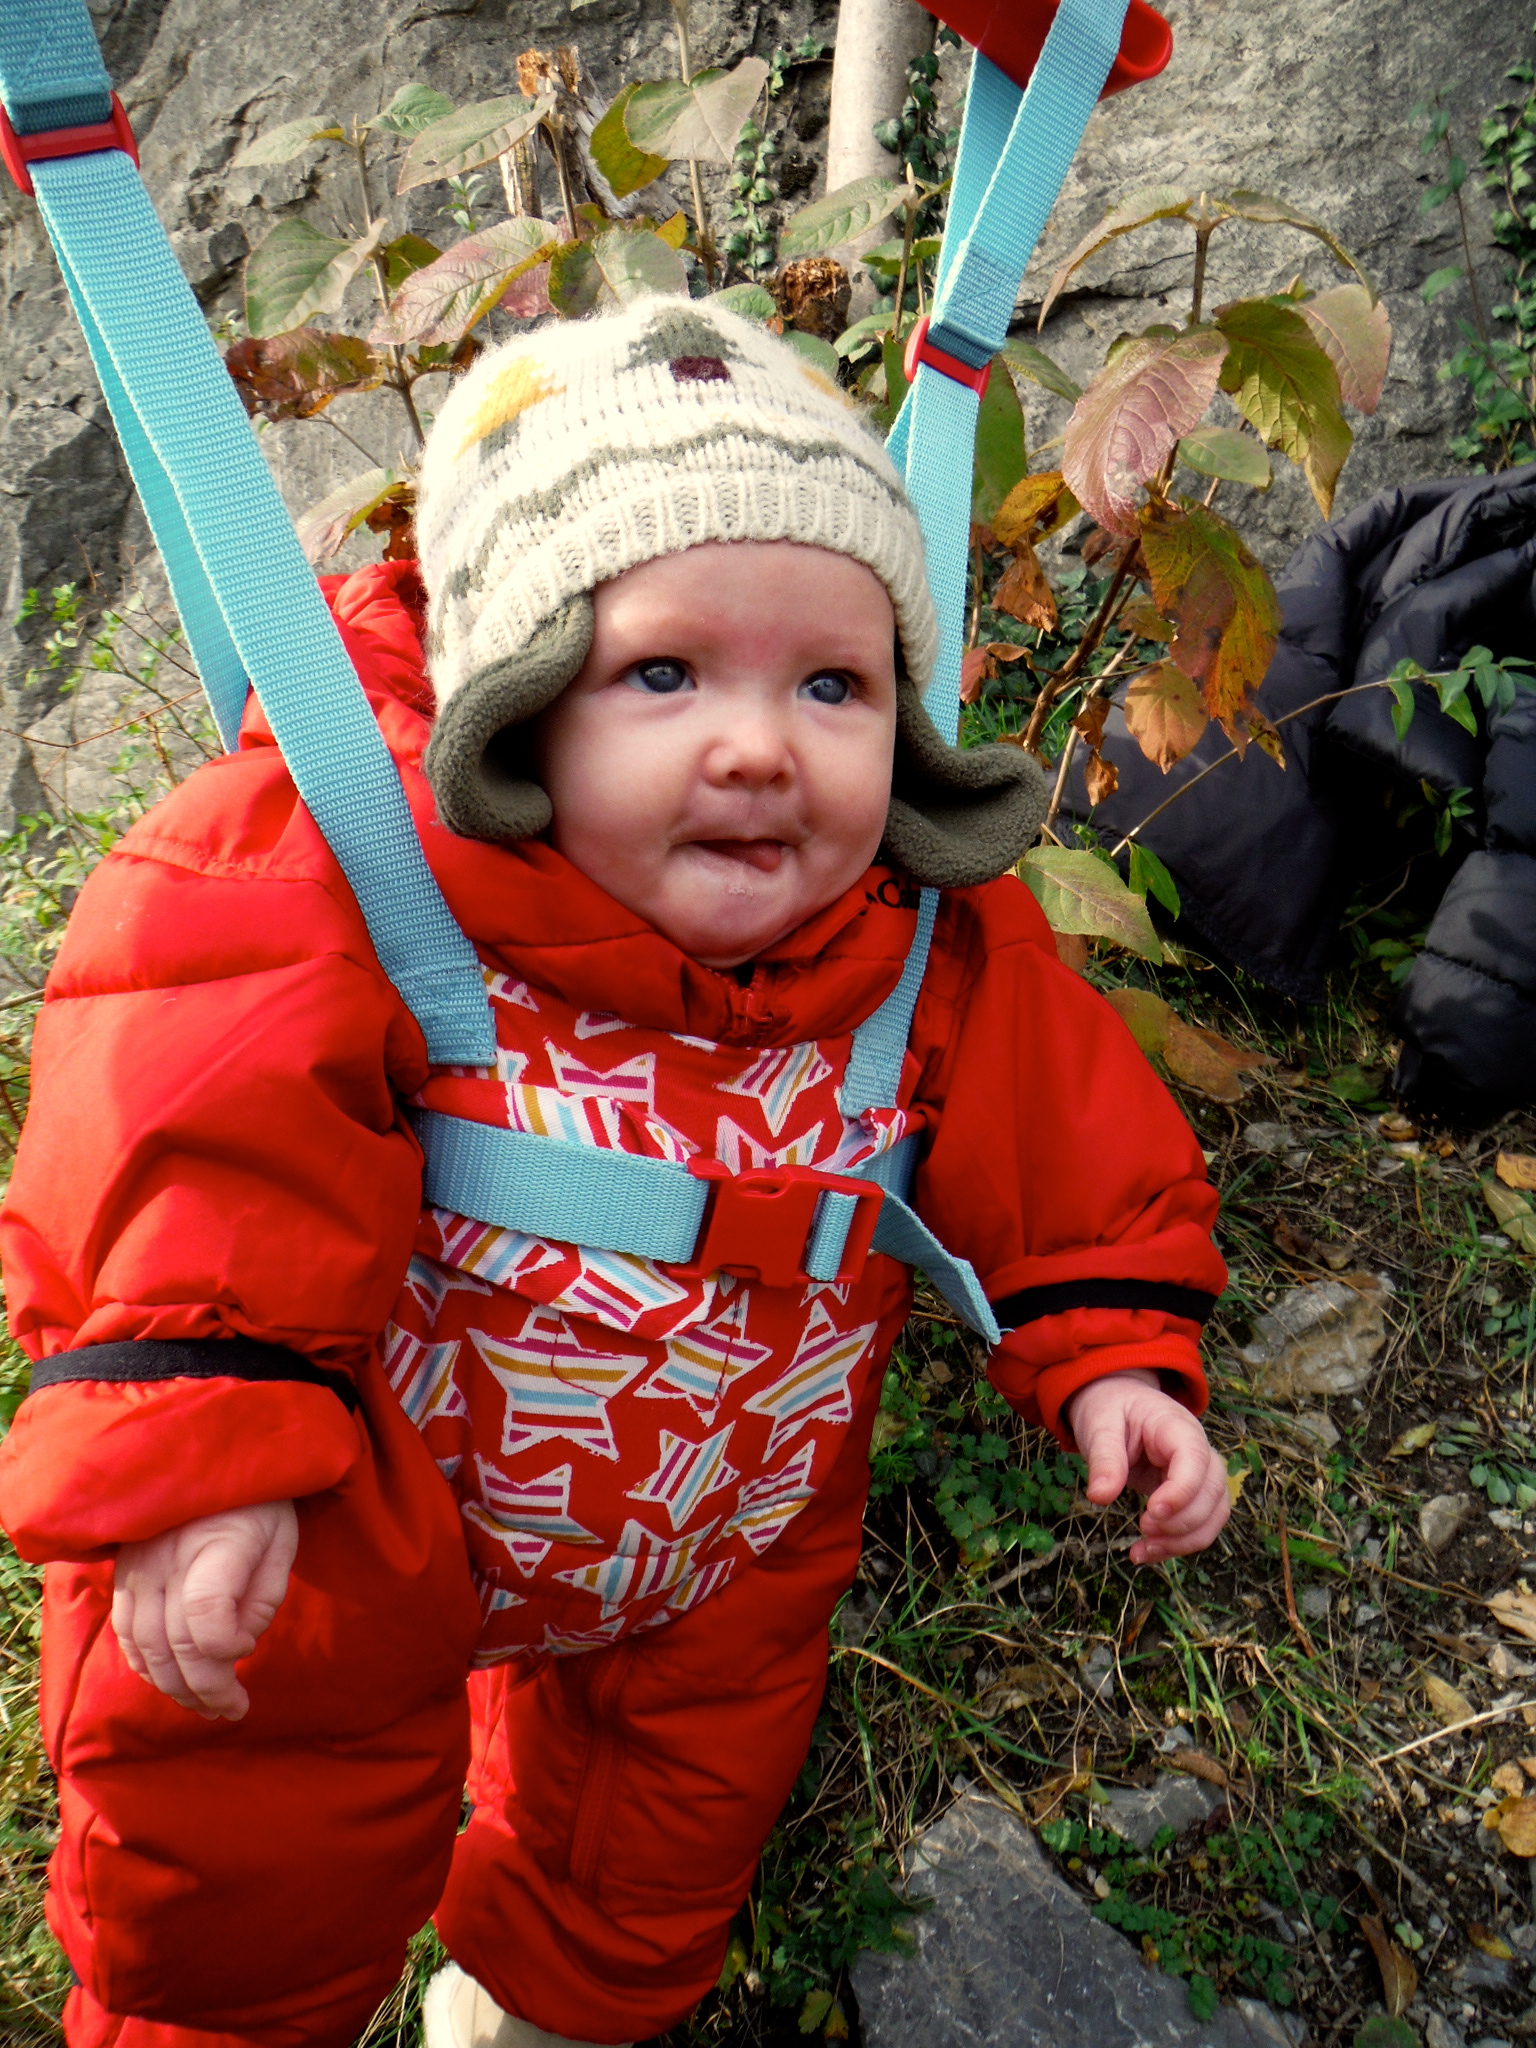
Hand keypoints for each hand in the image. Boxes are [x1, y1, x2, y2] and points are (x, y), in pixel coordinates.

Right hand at [112, 1500, 297, 1720]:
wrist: (206, 1454)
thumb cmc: (258, 1501)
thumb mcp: (281, 1541)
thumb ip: (263, 1597)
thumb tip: (237, 1648)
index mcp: (216, 1542)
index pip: (205, 1612)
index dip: (224, 1647)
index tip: (246, 1651)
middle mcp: (167, 1558)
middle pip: (174, 1643)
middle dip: (205, 1688)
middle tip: (232, 1709)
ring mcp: (138, 1567)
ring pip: (144, 1646)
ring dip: (175, 1686)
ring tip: (206, 1704)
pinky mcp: (123, 1573)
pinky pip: (125, 1631)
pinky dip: (147, 1664)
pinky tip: (172, 1678)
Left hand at [1065, 1370, 1228, 1565]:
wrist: (1117, 1401)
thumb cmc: (1109, 1408)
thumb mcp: (1099, 1426)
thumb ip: (1104, 1459)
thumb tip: (1100, 1497)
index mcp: (1177, 1426)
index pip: (1195, 1460)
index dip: (1181, 1491)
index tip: (1151, 1513)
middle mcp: (1198, 1450)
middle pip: (1212, 1492)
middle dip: (1181, 1521)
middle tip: (1142, 1529)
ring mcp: (1199, 1473)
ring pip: (1214, 1514)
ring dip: (1184, 1541)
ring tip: (1142, 1552)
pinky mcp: (1191, 1493)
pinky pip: (1200, 1524)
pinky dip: (1178, 1544)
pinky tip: (1146, 1552)